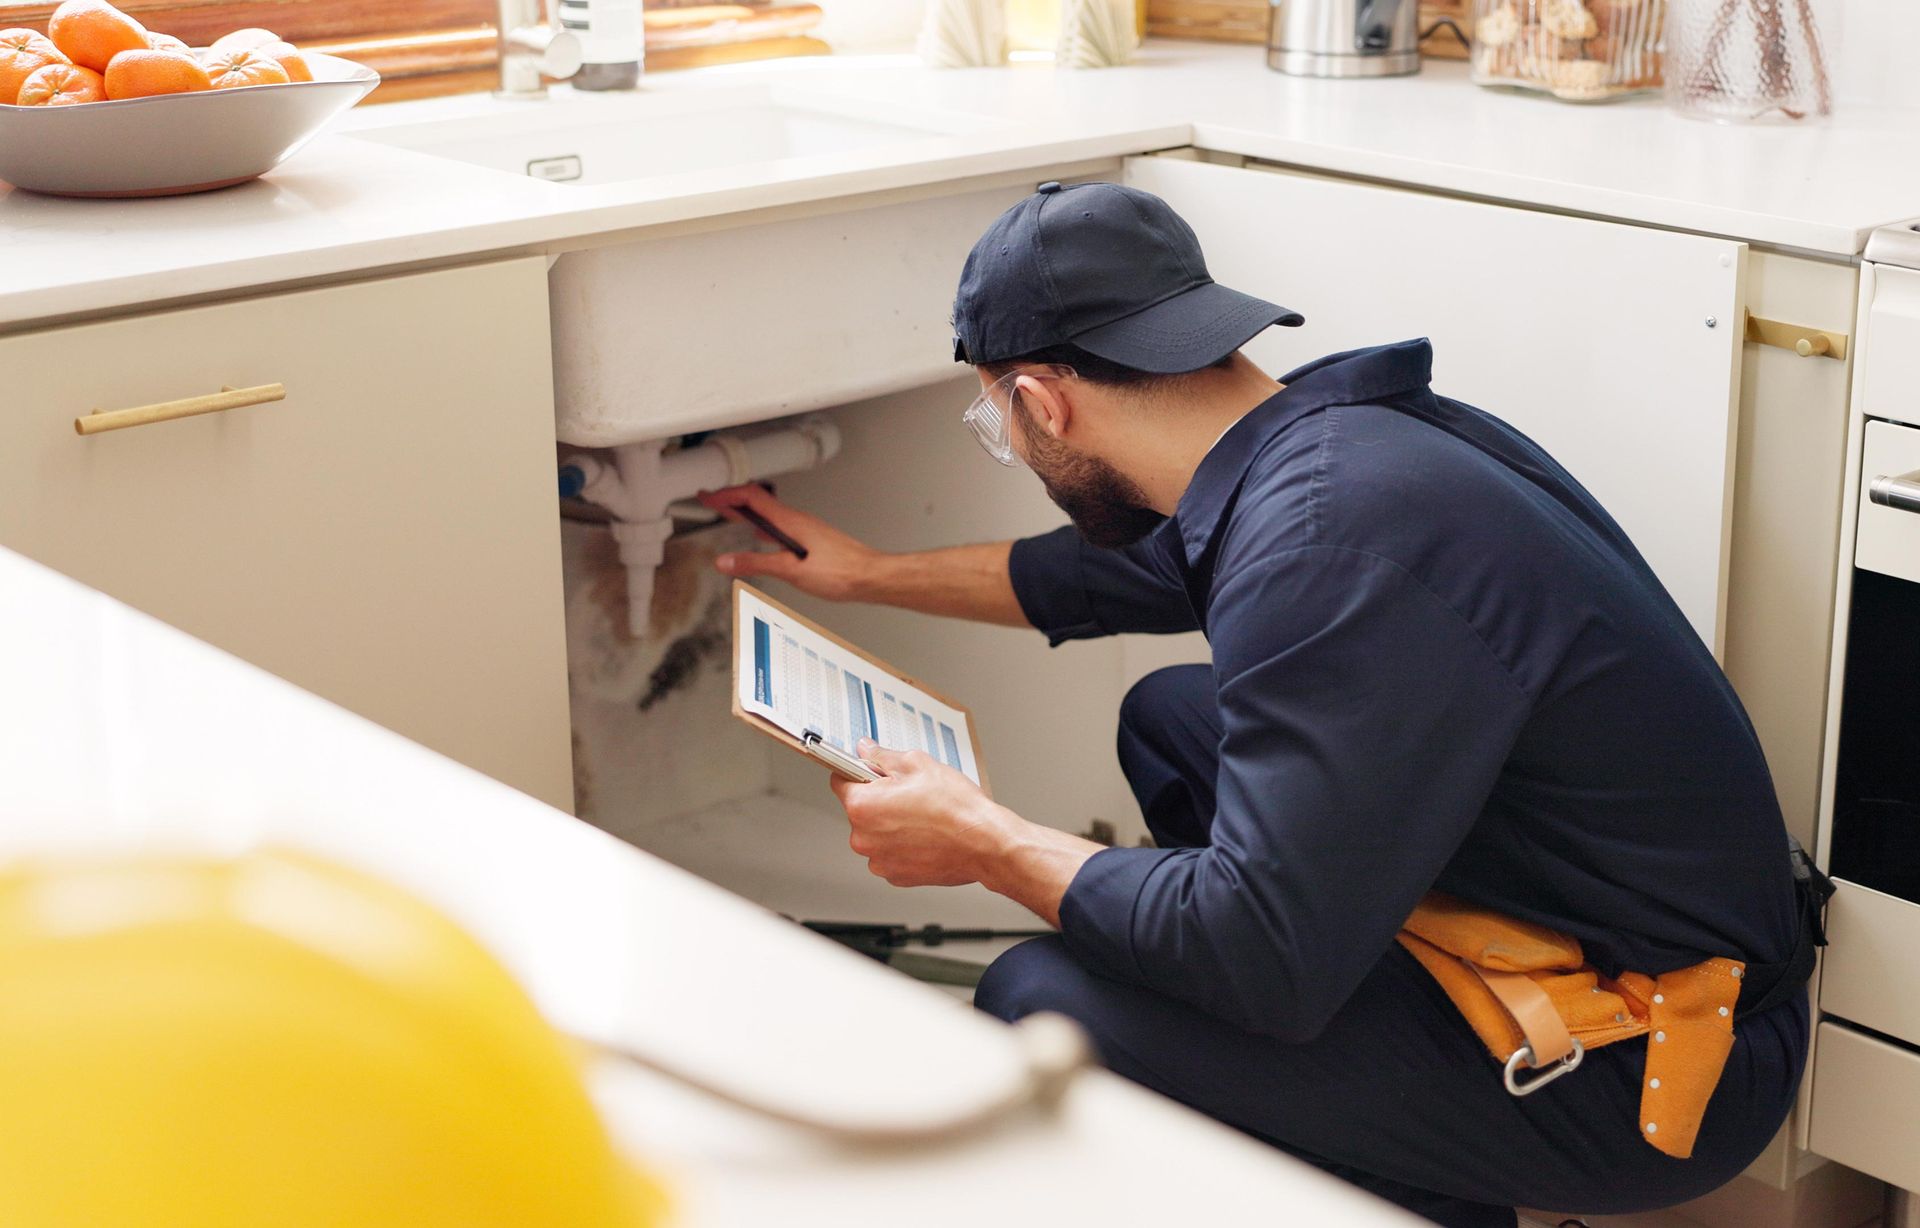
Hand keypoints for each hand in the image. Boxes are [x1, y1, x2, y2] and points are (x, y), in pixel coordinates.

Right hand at [698, 484, 882, 602]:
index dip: (726, 494)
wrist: (870, 577)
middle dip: (732, 500)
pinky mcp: (812, 539)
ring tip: (730, 516)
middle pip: (758, 502)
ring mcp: (806, 528)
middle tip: (712, 501)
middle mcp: (798, 520)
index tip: (707, 495)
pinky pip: (781, 526)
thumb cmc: (841, 572)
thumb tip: (726, 561)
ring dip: (747, 513)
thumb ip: (756, 564)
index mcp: (790, 522)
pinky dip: (763, 527)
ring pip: (770, 514)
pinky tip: (762, 539)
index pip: (751, 498)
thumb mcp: (791, 571)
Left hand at [829, 741, 1017, 887]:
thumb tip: (866, 750)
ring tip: (923, 817)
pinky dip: (903, 845)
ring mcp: (879, 860)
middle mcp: (863, 838)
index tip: (871, 771)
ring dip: (891, 825)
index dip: (858, 771)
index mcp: (862, 806)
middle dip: (879, 800)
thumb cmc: (956, 807)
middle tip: (910, 794)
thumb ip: (883, 756)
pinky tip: (926, 836)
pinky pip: (890, 853)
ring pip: (876, 833)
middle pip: (860, 809)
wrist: (985, 843)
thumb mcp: (918, 764)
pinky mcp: (896, 876)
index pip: (840, 780)